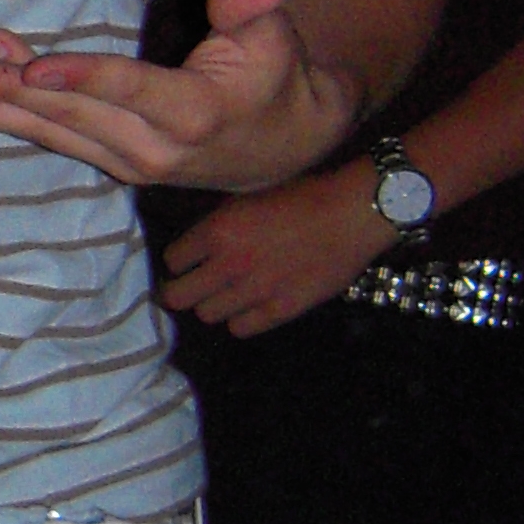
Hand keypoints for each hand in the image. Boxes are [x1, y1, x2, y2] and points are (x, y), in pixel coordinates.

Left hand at [0, 0, 360, 192]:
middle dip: (9, 96)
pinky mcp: (112, 159)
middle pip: (72, 115)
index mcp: (196, 113)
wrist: (283, 147)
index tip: (31, 69)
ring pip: (53, 131)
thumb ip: (257, 6)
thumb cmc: (275, 76)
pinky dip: (14, 113)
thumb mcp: (277, 35)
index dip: (82, 77)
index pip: (130, 91)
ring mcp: (129, 160)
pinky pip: (56, 133)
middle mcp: (155, 147)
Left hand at [158, 167, 392, 335]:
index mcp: (217, 231)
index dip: (178, 262)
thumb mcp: (249, 196)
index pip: (172, 260)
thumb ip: (219, 222)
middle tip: (188, 287)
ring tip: (224, 295)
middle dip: (177, 291)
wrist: (350, 214)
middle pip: (177, 297)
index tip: (185, 262)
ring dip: (211, 305)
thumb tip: (198, 241)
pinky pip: (240, 329)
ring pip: (207, 315)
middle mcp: (228, 265)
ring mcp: (253, 291)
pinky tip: (249, 307)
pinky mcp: (280, 310)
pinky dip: (240, 320)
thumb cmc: (303, 195)